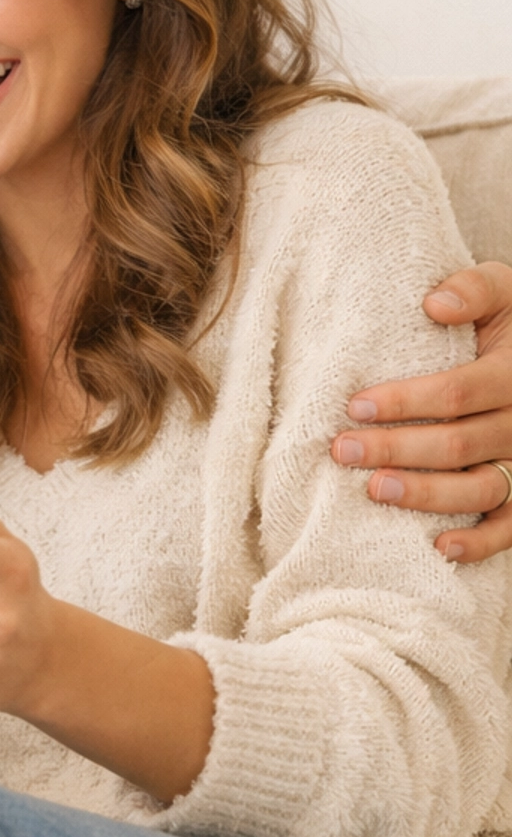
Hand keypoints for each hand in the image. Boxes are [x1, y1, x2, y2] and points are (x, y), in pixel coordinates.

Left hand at [332, 263, 511, 560]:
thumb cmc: (511, 322)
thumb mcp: (505, 289)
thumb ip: (475, 289)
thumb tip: (434, 305)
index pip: (457, 393)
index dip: (405, 402)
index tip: (354, 406)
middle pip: (458, 445)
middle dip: (396, 449)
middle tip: (342, 450)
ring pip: (479, 489)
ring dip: (425, 495)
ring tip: (374, 490)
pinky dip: (481, 543)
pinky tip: (439, 547)